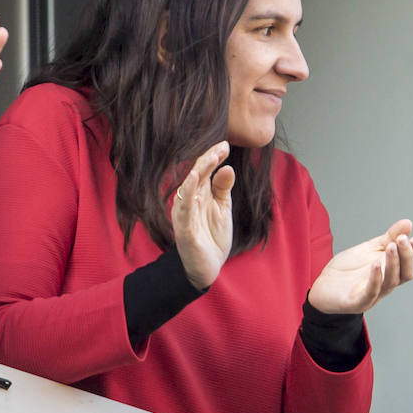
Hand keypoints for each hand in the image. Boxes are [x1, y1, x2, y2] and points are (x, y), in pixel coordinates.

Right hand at [170, 141, 235, 289]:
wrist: (206, 268)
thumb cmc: (212, 236)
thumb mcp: (222, 208)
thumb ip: (223, 188)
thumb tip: (227, 167)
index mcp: (198, 194)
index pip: (203, 170)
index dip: (212, 157)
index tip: (225, 145)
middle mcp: (188, 201)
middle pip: (195, 175)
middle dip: (207, 160)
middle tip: (221, 147)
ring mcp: (185, 215)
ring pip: (188, 189)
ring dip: (198, 173)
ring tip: (210, 159)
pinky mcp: (184, 230)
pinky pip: (184, 210)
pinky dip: (188, 195)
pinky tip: (193, 181)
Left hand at [307, 219, 412, 314]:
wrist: (323, 286)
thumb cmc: (348, 269)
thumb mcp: (370, 249)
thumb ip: (389, 237)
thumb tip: (408, 223)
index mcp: (391, 272)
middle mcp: (386, 284)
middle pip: (407, 274)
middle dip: (407, 256)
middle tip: (403, 239)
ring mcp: (373, 294)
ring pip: (391, 282)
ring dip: (393, 263)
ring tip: (391, 247)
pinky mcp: (357, 301)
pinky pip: (370, 293)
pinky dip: (375, 279)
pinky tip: (375, 264)